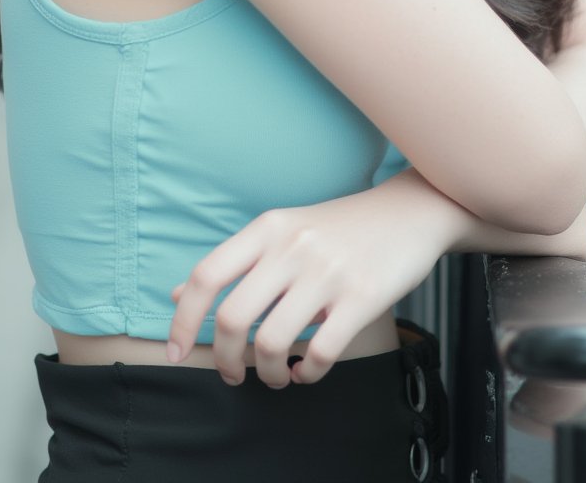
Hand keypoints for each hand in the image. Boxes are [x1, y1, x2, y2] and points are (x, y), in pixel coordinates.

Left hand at [167, 172, 450, 389]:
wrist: (411, 211)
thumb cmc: (340, 227)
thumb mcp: (282, 230)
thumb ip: (233, 262)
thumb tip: (175, 294)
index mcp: (267, 227)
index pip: (206, 275)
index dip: (183, 320)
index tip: (177, 352)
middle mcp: (292, 247)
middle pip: (233, 318)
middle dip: (224, 360)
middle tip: (232, 374)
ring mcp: (328, 272)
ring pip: (272, 342)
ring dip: (268, 373)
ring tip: (277, 375)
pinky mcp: (363, 297)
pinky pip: (321, 353)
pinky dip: (307, 374)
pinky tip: (308, 371)